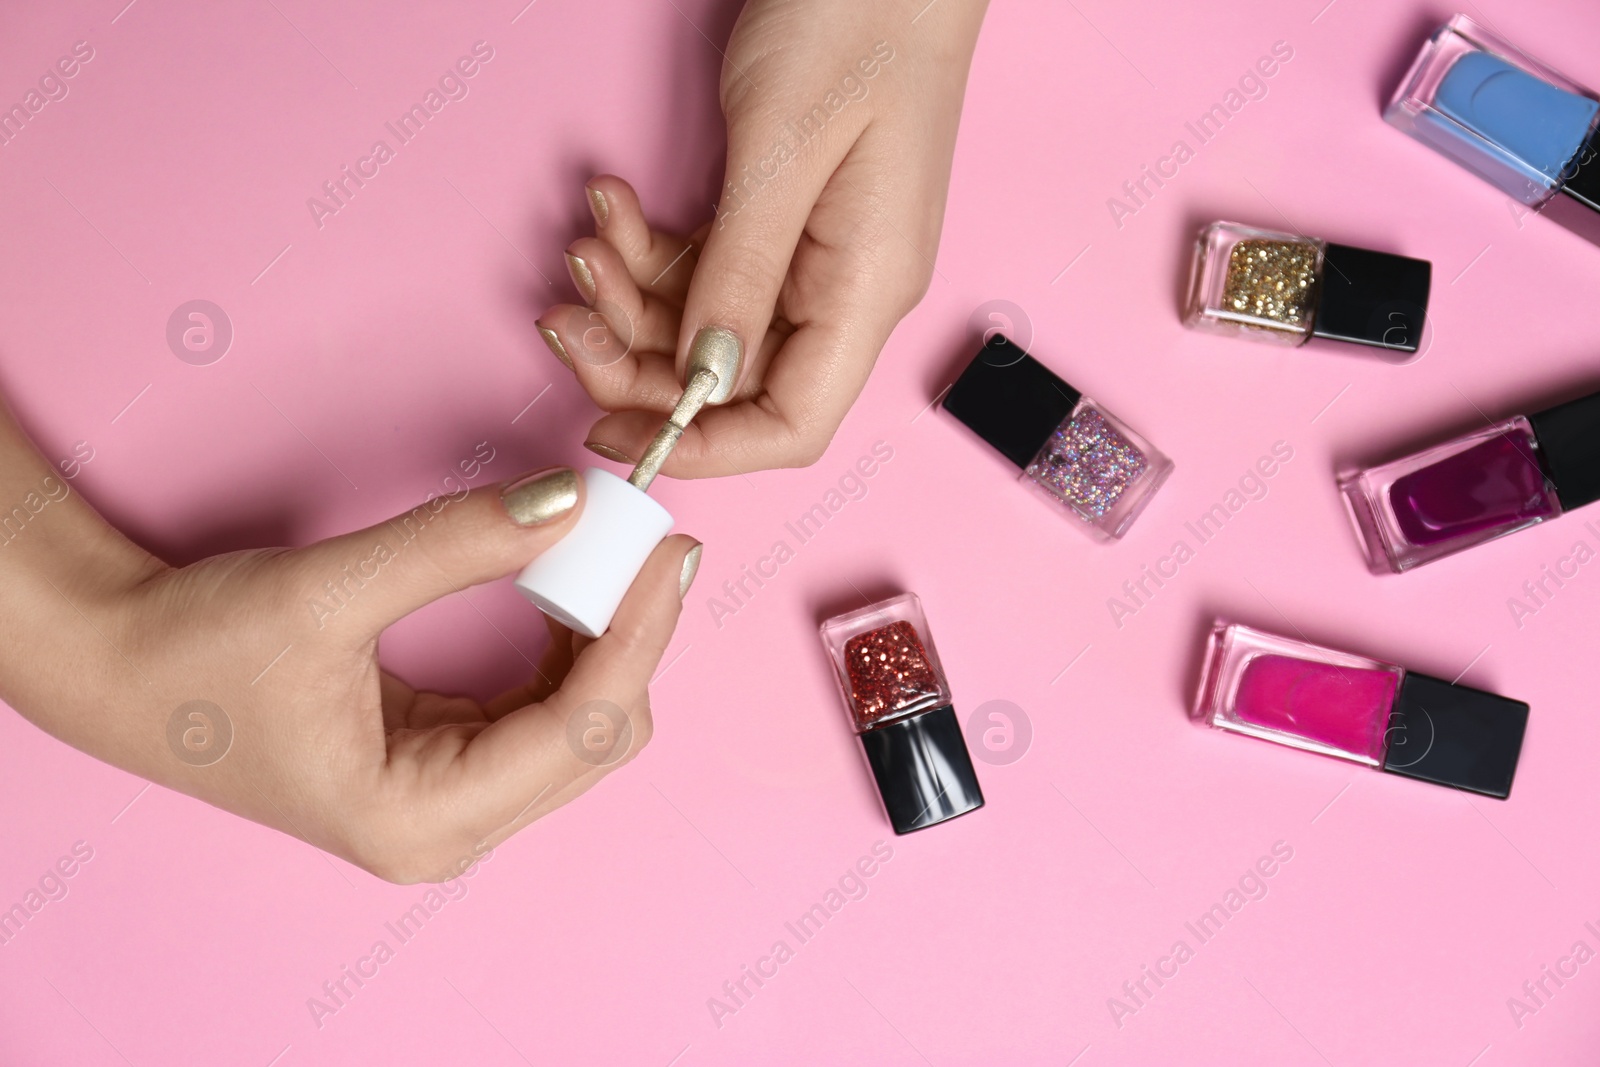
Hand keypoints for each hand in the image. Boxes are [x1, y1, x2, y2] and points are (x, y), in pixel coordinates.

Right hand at [0, 425, 700, 882]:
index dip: (640, 633)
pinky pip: (540, 711)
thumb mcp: (327, 591)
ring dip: (605, 639)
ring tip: (614, 552)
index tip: (670, 548)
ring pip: (578, 726)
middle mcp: (446, 828)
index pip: (581, 729)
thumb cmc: (195, 649)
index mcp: (420, 817)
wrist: (114, 664)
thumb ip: (456, 545)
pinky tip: (565, 588)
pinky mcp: (443, 763)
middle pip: (597, 739)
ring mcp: (448, 802)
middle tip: (652, 539)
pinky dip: (566, 648)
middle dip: (634, 637)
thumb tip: (571, 503)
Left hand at [536, 0, 988, 475]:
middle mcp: (843, 291)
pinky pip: (704, 271)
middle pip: (732, 384)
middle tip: (567, 319)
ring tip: (585, 240)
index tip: (615, 433)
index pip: (790, 423)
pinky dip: (649, 251)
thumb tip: (701, 379)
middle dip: (639, 363)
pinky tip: (612, 204)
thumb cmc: (859, 20)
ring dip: (631, 298)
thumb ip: (739, 272)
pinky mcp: (782, 224)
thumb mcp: (781, 149)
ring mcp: (812, 259)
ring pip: (705, 329)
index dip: (703, 448)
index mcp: (865, 291)